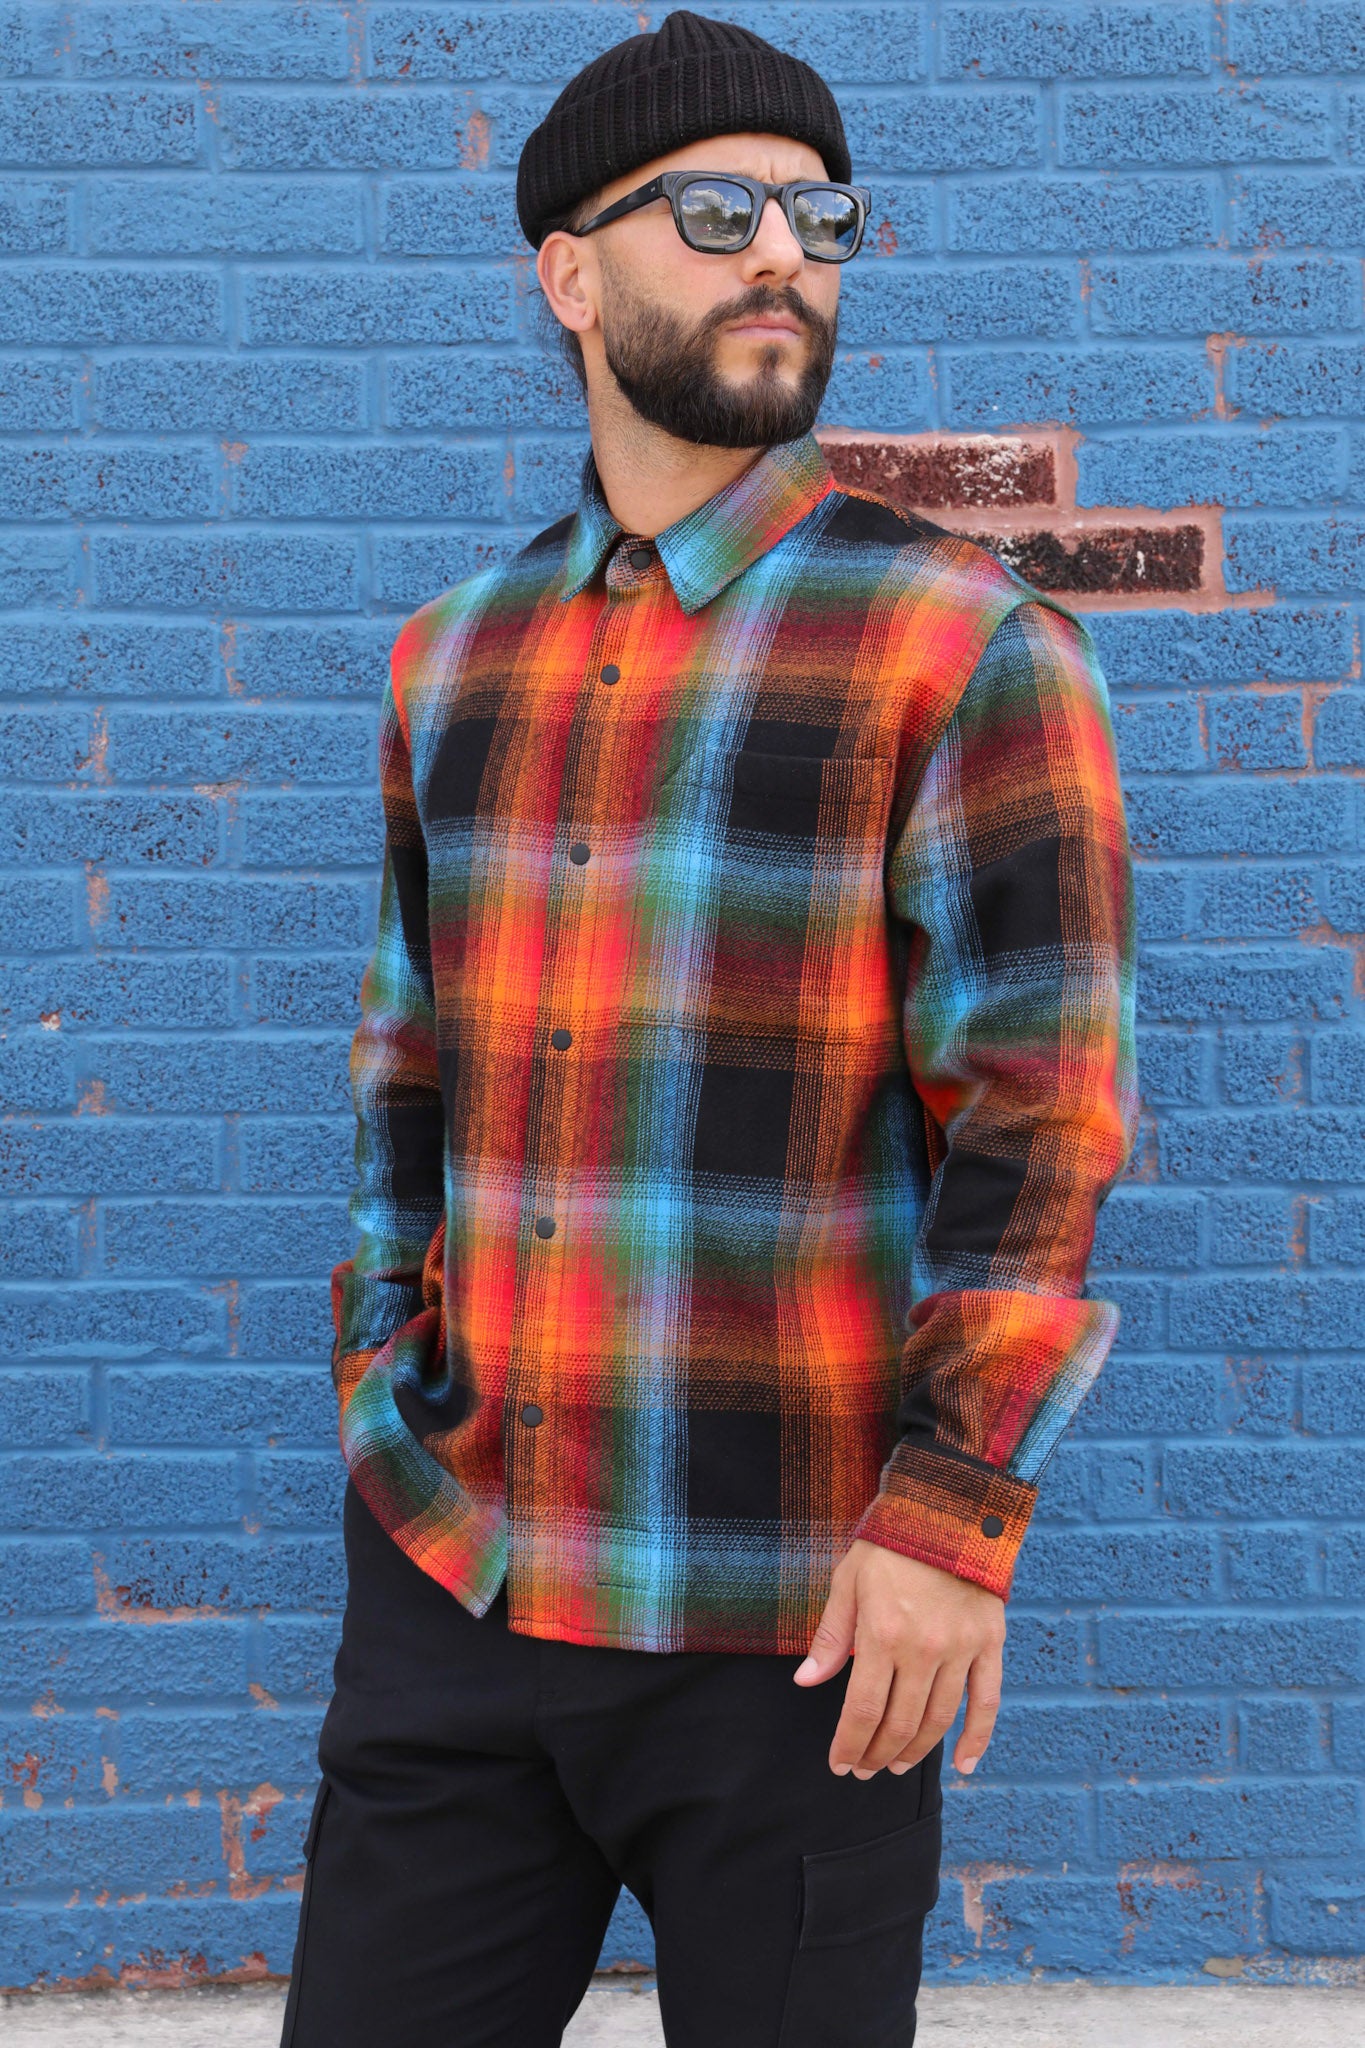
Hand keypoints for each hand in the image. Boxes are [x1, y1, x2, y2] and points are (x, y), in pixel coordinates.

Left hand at [793, 1539, 1004, 1779]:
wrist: (949, 1508)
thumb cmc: (890, 1543)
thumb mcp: (848, 1581)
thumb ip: (830, 1635)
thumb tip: (805, 1681)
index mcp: (882, 1634)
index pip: (862, 1711)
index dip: (848, 1745)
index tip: (839, 1764)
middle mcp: (923, 1649)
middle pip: (899, 1724)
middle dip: (876, 1755)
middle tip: (863, 1769)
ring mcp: (960, 1649)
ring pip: (938, 1720)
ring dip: (915, 1752)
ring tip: (896, 1766)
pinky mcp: (989, 1643)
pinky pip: (987, 1702)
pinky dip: (977, 1738)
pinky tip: (963, 1764)